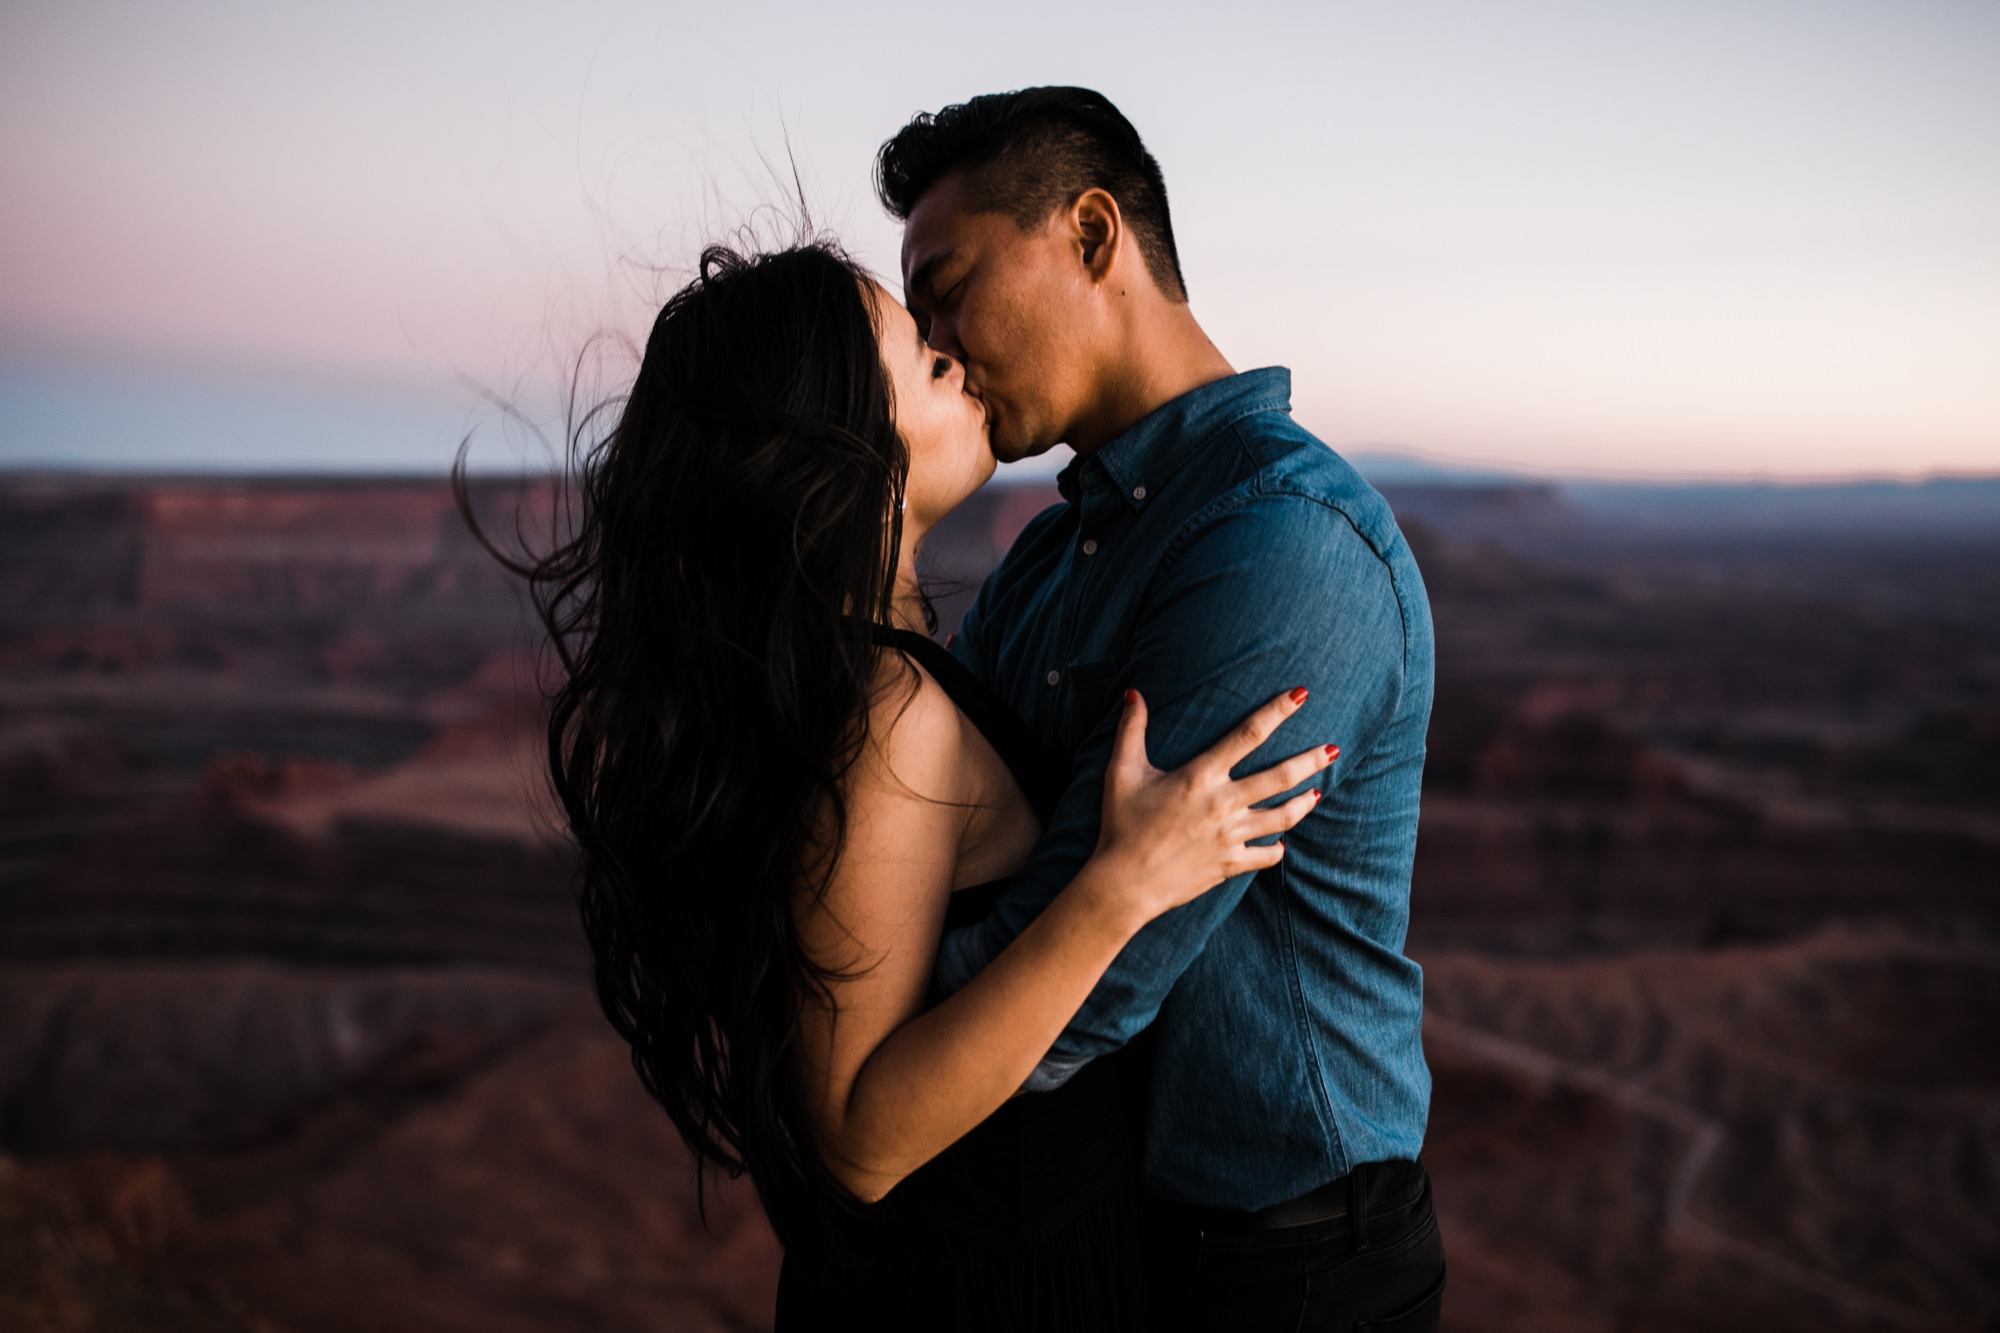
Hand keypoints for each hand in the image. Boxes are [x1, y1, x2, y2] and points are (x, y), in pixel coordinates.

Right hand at [1087, 687, 1336, 926]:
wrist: (1124, 884)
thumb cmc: (1121, 825)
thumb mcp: (1121, 772)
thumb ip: (1131, 730)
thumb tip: (1134, 693)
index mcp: (1200, 776)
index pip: (1248, 734)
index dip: (1277, 711)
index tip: (1301, 695)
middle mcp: (1223, 804)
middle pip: (1280, 777)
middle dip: (1311, 760)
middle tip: (1333, 749)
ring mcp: (1231, 836)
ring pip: (1283, 817)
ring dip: (1304, 803)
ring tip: (1317, 792)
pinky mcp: (1230, 864)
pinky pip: (1266, 854)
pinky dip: (1277, 847)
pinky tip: (1281, 841)